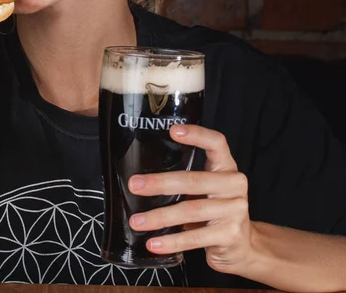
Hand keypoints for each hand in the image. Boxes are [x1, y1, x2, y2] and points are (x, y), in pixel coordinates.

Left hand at [127, 124, 253, 274]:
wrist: (243, 247)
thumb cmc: (215, 212)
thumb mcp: (206, 191)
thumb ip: (185, 180)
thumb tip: (140, 180)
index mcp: (226, 168)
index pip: (217, 143)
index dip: (197, 135)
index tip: (173, 131)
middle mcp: (234, 186)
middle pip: (194, 180)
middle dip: (160, 183)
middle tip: (135, 185)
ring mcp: (235, 211)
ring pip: (191, 210)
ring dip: (159, 217)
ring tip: (137, 221)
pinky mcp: (230, 235)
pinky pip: (195, 238)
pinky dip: (171, 241)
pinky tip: (153, 243)